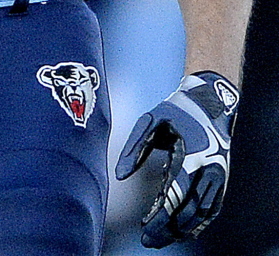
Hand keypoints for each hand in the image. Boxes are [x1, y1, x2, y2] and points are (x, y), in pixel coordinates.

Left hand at [115, 70, 238, 248]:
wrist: (211, 101)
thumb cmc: (176, 111)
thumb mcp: (151, 120)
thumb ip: (134, 147)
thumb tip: (120, 175)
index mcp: (191, 154)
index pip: (176, 193)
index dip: (161, 215)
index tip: (145, 229)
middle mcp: (209, 168)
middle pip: (190, 209)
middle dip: (169, 228)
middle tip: (149, 241)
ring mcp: (218, 176)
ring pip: (202, 213)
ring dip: (183, 230)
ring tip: (162, 239)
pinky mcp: (221, 179)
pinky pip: (213, 208)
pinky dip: (199, 223)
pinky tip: (184, 231)